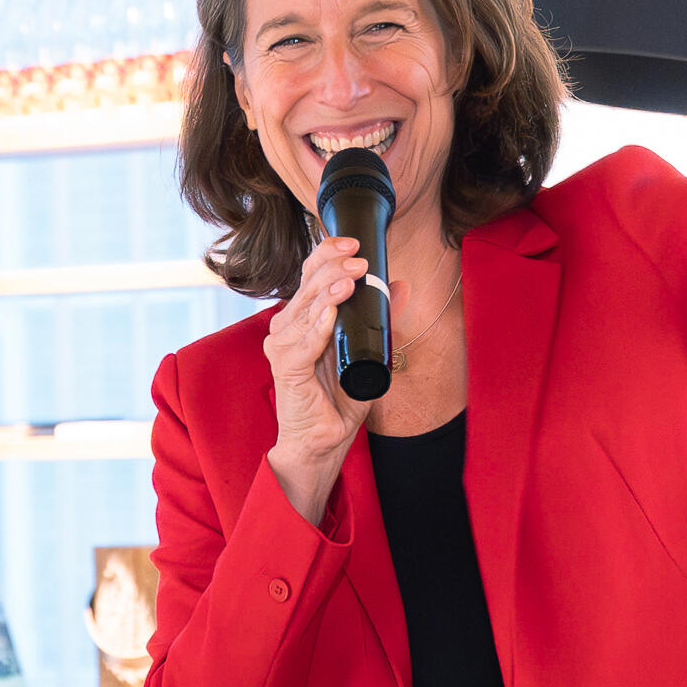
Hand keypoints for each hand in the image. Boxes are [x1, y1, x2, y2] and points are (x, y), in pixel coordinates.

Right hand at [257, 230, 372, 522]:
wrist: (322, 442)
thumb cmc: (337, 400)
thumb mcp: (369, 352)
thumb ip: (382, 319)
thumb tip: (402, 285)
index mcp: (303, 318)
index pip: (310, 274)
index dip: (328, 254)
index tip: (354, 244)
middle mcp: (288, 328)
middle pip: (307, 285)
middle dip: (334, 268)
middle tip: (361, 260)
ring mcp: (284, 347)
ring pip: (305, 308)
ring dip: (329, 291)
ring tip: (352, 279)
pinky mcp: (286, 369)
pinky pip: (303, 342)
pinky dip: (318, 325)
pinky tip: (332, 311)